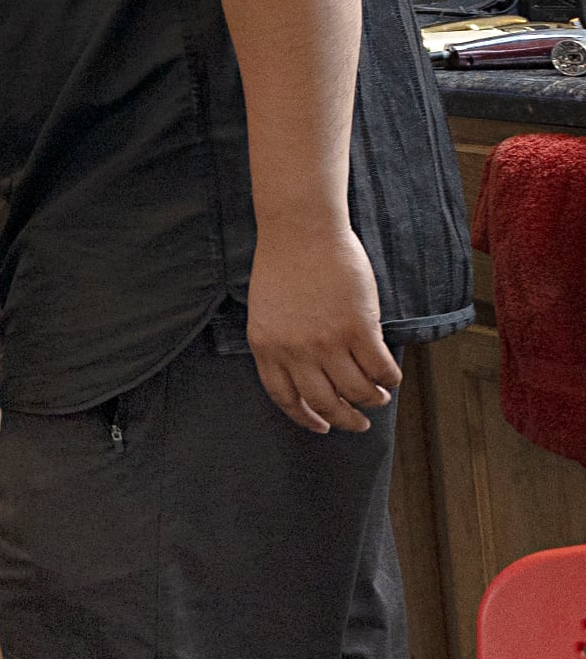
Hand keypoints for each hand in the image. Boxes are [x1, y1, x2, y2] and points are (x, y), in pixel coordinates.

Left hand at [245, 227, 399, 433]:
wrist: (300, 231)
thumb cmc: (283, 265)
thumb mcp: (266, 311)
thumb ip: (281, 343)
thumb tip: (308, 374)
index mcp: (266, 347)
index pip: (285, 397)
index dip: (305, 417)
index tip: (321, 427)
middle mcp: (295, 351)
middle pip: (324, 402)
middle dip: (345, 420)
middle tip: (359, 424)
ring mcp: (327, 341)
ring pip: (356, 390)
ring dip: (372, 401)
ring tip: (379, 399)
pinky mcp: (358, 328)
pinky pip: (380, 368)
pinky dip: (389, 379)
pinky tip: (391, 378)